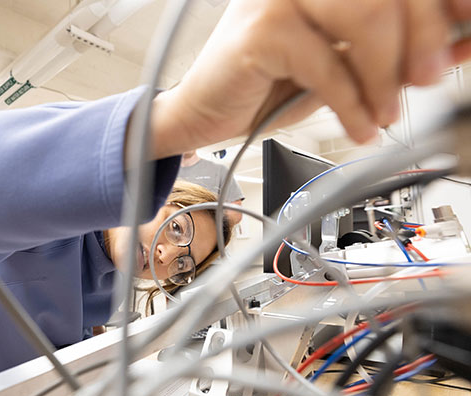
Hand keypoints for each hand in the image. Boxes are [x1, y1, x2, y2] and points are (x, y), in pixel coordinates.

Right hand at [151, 0, 470, 157]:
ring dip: (386, 75)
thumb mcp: (351, 65)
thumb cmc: (272, 83)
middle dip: (422, 38)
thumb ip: (401, 51)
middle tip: (430, 78)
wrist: (208, 112)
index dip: (441, 0)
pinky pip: (328, 66)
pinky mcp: (259, 30)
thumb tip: (461, 44)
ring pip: (366, 16)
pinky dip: (352, 105)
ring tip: (386, 112)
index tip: (466, 24)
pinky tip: (361, 126)